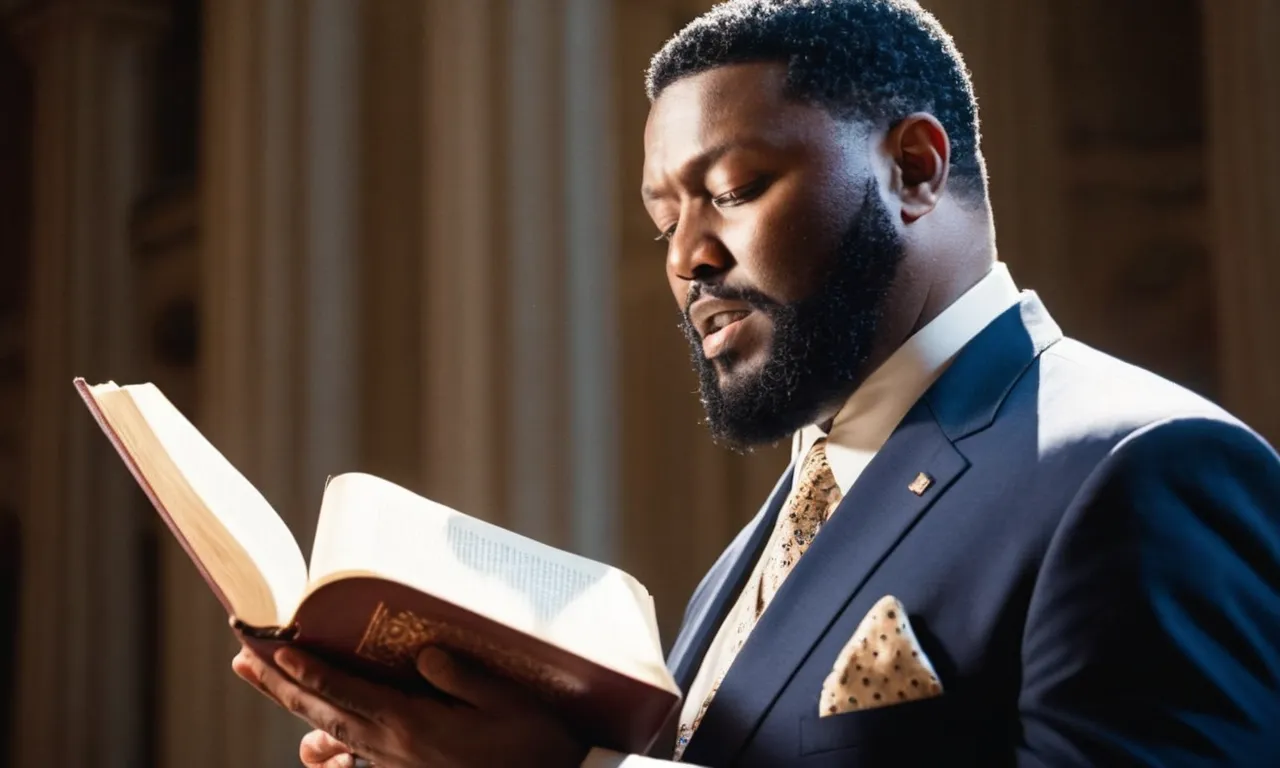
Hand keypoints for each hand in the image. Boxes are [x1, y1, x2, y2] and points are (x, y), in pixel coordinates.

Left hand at [231, 644, 589, 767]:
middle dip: (279, 684)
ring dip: (298, 709)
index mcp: (412, 724)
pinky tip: (318, 743)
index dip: (305, 669)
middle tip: (243, 656)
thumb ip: (461, 676)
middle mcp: (392, 748)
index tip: (271, 646)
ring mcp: (395, 767)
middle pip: (321, 712)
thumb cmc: (535, 746)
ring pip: (332, 736)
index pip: (344, 691)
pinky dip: (330, 749)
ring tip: (271, 685)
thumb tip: (421, 654)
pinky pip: (356, 763)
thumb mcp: (507, 702)